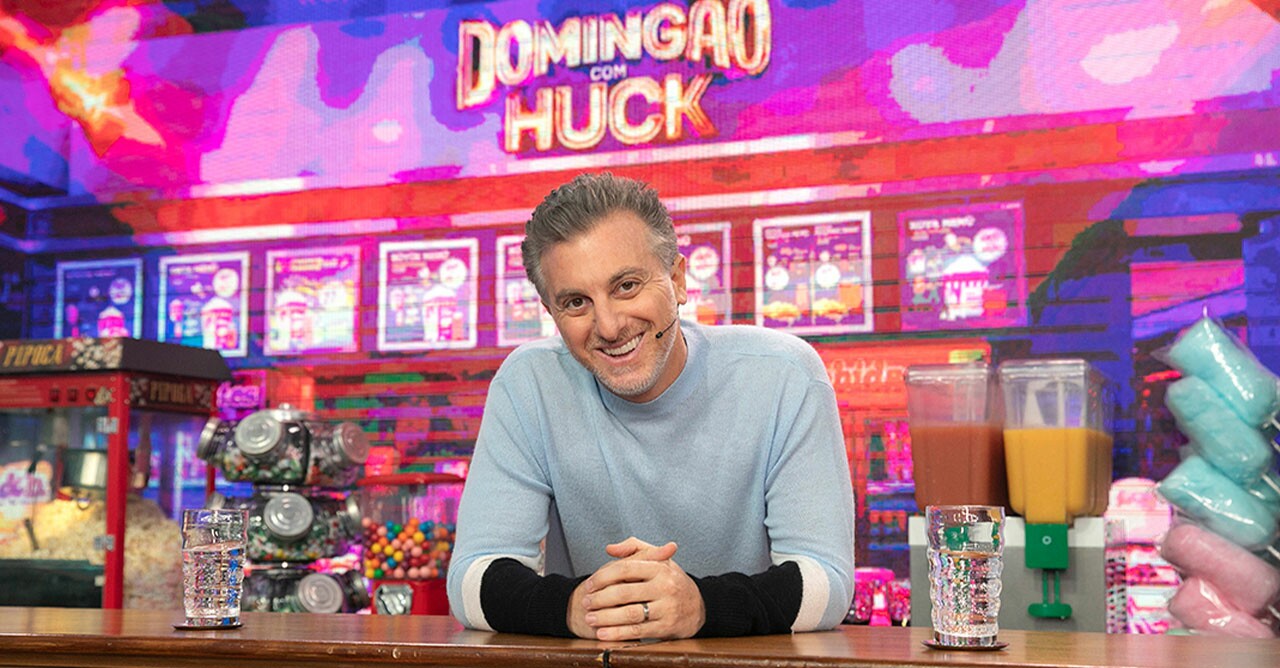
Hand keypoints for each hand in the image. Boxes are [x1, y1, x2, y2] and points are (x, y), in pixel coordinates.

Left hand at [569, 537, 704, 640]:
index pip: (625, 568)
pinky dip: (618, 634)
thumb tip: (610, 549)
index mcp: (660, 567)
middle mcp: (665, 587)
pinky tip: (603, 633)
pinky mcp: (666, 627)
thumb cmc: (672, 581)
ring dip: (605, 618)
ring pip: (629, 614)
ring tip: (590, 618)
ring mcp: (667, 608)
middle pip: (624, 592)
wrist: (699, 606)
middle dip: (600, 599)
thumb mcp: (658, 559)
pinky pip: (638, 631)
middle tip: (586, 603)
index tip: (590, 583)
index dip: (603, 576)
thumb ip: (633, 548)